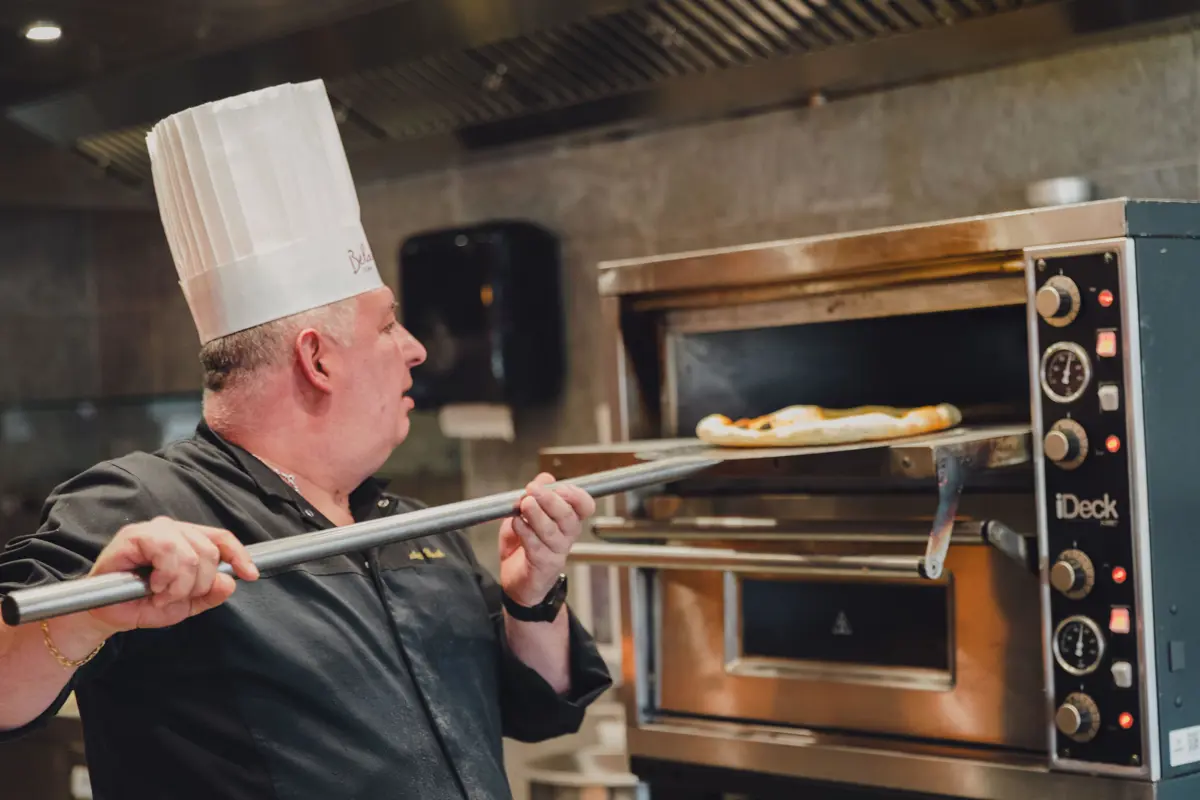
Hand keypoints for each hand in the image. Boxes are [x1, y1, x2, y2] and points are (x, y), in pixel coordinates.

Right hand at [83, 517, 258, 637]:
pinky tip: (153, 585)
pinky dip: (166, 575)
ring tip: (161, 593)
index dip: (239, 554)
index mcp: (188, 540)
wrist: (104, 614)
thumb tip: (230, 582)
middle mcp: (173, 529)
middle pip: (210, 551)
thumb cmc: (140, 604)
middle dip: (198, 584)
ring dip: (180, 583)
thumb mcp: (184, 604)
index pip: (221, 538)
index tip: (250, 575)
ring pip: (192, 553)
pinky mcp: (134, 535)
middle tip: (174, 597)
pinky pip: (168, 550)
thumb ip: (209, 594)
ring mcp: (154, 530)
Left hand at [499, 474, 594, 607]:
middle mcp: (567, 536)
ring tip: (524, 504)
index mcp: (568, 520)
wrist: (517, 582)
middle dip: (550, 500)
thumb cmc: (524, 546)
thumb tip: (545, 478)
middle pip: (567, 516)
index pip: (585, 505)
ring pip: (551, 531)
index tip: (559, 486)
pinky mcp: (543, 565)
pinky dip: (524, 532)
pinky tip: (516, 524)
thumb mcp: (526, 514)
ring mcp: (557, 552)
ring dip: (536, 515)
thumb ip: (535, 495)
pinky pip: (535, 546)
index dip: (575, 495)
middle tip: (532, 490)